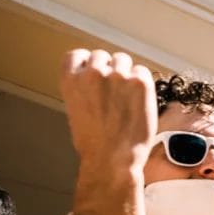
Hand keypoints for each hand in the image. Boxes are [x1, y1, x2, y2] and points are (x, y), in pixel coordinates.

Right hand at [60, 49, 156, 214]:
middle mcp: (92, 72)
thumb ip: (83, 88)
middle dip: (108, 70)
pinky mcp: (139, 81)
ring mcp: (117, 75)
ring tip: (125, 99)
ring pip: (124, 60)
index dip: (87, 64)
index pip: (78, 55)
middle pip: (103, 56)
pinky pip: (142, 71)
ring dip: (126, 74)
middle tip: (113, 93)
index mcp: (70, 80)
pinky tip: (138, 101)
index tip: (93, 73)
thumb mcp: (75, 109)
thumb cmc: (94, 141)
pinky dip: (142, 83)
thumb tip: (97, 74)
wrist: (112, 159)